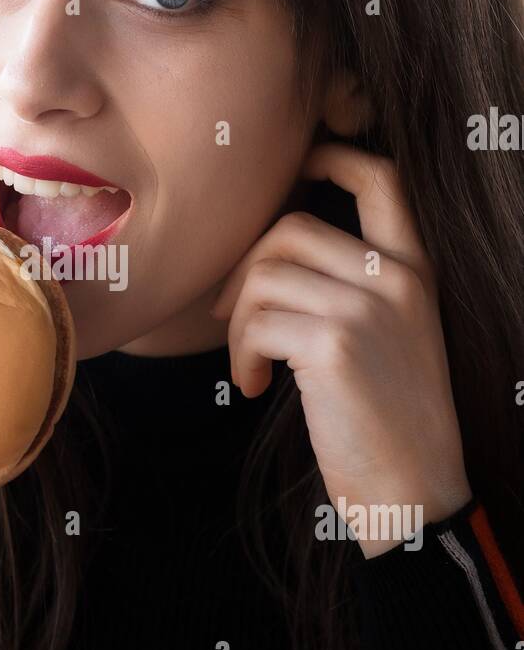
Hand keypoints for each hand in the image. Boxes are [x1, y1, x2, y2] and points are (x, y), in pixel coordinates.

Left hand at [211, 143, 471, 556]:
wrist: (413, 491)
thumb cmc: (387, 419)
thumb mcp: (389, 337)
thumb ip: (350, 287)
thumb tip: (263, 257)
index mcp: (416, 271)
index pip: (380, 179)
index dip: (331, 158)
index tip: (297, 172)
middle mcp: (398, 279)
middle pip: (291, 227)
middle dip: (244, 270)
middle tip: (231, 319)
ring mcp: (368, 308)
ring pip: (264, 275)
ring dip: (238, 325)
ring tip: (250, 366)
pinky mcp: (334, 345)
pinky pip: (256, 323)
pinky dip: (240, 357)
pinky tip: (252, 388)